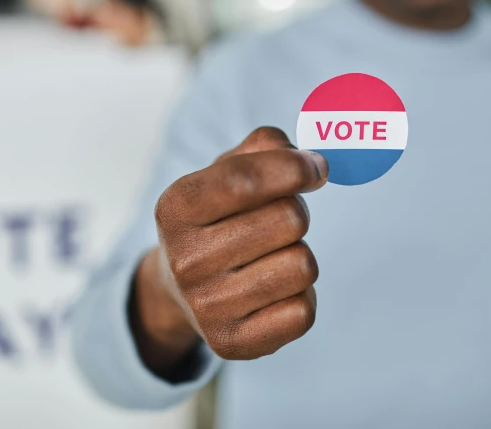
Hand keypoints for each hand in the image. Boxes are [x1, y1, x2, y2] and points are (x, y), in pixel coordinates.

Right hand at [130, 127, 327, 375]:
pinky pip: (303, 312)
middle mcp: (184, 260)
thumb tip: (313, 163)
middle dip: (296, 213)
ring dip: (298, 255)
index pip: (246, 180)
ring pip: (303, 266)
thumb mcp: (226, 170)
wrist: (179, 287)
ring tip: (271, 257)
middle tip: (277, 221)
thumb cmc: (216, 216)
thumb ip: (267, 146)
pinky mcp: (231, 343)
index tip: (314, 168)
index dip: (295, 168)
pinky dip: (300, 296)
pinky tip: (272, 291)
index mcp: (175, 208)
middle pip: (289, 220)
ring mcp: (205, 306)